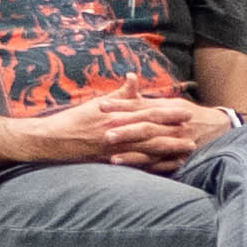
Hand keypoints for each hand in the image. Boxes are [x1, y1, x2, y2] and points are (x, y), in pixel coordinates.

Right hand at [31, 86, 202, 166]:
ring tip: (186, 151)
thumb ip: (120, 94)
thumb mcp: (97, 103)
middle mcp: (117, 130)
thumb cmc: (74, 119)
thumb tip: (133, 78)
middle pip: (151, 131)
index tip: (186, 112)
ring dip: (168, 150)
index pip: (147, 112)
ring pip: (146, 149)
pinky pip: (135, 165)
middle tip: (194, 133)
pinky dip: (151, 166)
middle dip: (174, 132)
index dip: (168, 113)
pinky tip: (165, 168)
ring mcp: (114, 147)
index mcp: (116, 114)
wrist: (52, 138)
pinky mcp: (108, 161)